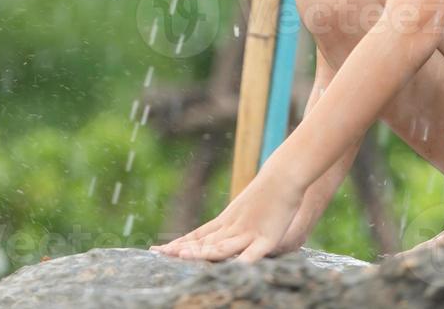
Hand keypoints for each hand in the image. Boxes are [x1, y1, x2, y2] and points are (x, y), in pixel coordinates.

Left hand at [150, 167, 303, 262]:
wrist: (284, 176)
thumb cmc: (267, 192)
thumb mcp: (243, 211)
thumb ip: (231, 225)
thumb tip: (216, 236)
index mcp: (226, 222)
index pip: (198, 236)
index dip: (180, 244)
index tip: (159, 249)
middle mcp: (232, 228)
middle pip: (204, 242)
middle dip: (182, 249)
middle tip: (160, 253)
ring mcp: (248, 233)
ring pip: (221, 246)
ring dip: (202, 252)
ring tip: (182, 256)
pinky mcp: (267, 239)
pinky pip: (252, 254)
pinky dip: (242, 261)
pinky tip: (232, 268)